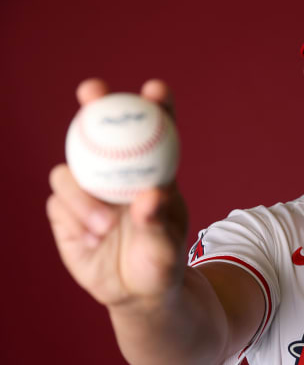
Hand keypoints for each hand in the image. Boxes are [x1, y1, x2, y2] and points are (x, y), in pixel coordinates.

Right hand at [47, 78, 187, 308]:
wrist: (136, 291)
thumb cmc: (161, 260)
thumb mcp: (167, 245)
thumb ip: (158, 221)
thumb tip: (149, 196)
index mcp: (153, 169)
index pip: (155, 129)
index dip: (155, 104)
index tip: (156, 90)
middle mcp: (117, 172)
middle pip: (101, 129)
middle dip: (96, 102)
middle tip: (92, 91)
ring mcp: (86, 190)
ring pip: (71, 171)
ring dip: (84, 194)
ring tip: (106, 227)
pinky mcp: (63, 212)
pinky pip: (58, 205)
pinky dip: (74, 219)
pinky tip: (93, 240)